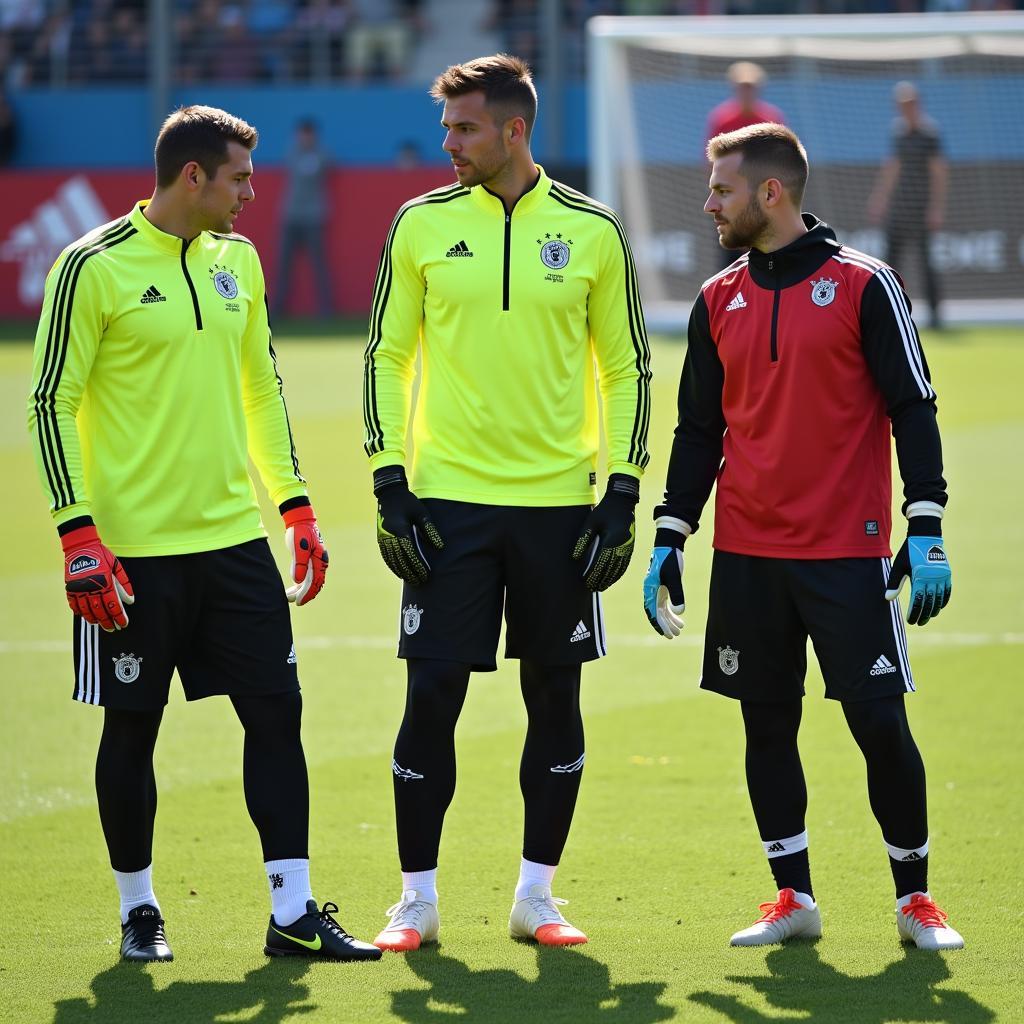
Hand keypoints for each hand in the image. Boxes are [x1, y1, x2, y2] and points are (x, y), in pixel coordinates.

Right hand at [61, 524, 133, 630]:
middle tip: (113, 628)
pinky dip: (80, 612)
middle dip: (108, 622)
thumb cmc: (102, 555)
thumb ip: (124, 584)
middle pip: (101, 611)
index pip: (114, 606)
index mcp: (105, 583)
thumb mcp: (117, 566)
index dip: (119, 617)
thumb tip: (130, 600)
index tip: (123, 624)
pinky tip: (85, 616)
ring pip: (87, 610)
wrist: (81, 546)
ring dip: (94, 620)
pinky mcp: (70, 588)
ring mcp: (79, 589)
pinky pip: (74, 605)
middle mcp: (92, 588)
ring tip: (100, 624)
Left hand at [282, 504, 328, 606]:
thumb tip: (298, 580)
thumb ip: (299, 563)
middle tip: (291, 601)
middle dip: (304, 594)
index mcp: (320, 559)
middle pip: (315, 583)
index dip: (307, 593)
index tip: (298, 602)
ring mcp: (316, 561)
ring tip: (289, 596)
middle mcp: (320, 562)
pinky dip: (301, 583)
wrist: (300, 520)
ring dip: (301, 590)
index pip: (315, 581)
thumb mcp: (298, 547)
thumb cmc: (299, 532)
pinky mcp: (310, 560)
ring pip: (311, 581)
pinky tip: (293, 588)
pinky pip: (309, 575)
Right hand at [374, 467, 443, 585]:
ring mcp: (383, 537)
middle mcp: (389, 535)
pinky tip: (399, 573)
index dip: (417, 565)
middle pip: (400, 559)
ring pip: (392, 559)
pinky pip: (386, 556)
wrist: (389, 494)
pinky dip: (393, 566)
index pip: (410, 552)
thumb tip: (439, 547)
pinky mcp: (380, 538)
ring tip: (412, 581)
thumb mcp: (422, 513)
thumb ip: (430, 530)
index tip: (426, 574)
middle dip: (411, 572)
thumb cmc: (408, 502)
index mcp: (400, 529)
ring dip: (402, 571)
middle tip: (420, 582)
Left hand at [571, 474, 639, 591]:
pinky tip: (612, 579)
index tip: (586, 582)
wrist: (622, 502)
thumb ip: (583, 540)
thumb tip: (575, 557)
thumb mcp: (590, 522)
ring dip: (610, 579)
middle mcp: (622, 546)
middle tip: (591, 588)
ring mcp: (628, 547)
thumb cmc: (604, 511)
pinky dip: (618, 574)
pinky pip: (625, 564)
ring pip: (619, 569)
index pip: (601, 563)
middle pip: (610, 568)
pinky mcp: (631, 547)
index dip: (594, 574)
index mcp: (611, 540)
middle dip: (600, 580)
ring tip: (600, 587)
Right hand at [643, 518, 688, 637]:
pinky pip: (665, 602)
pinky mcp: (662, 585)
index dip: (660, 625)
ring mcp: (656, 588)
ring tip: (679, 629)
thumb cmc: (670, 559)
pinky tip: (679, 616)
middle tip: (674, 636)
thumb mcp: (674, 576)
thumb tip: (679, 613)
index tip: (667, 635)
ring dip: (669, 619)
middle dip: (665, 625)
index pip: (653, 612)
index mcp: (650, 589)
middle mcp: (651, 591)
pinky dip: (671, 610)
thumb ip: (677, 594)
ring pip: (661, 609)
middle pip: (656, 613)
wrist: (668, 544)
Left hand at [884, 514, 950, 625]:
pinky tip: (939, 607)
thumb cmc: (909, 552)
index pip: (918, 600)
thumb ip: (895, 583)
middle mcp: (933, 578)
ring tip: (927, 618)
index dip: (915, 612)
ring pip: (939, 598)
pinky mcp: (947, 574)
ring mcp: (942, 576)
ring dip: (934, 610)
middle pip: (930, 602)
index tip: (910, 621)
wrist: (925, 536)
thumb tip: (887, 599)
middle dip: (924, 614)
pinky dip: (943, 600)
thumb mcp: (899, 566)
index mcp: (920, 577)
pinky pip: (947, 591)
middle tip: (918, 623)